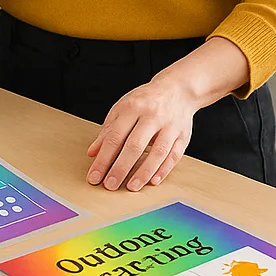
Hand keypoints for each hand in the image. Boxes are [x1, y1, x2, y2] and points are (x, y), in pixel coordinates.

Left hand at [85, 77, 203, 191]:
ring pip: (157, 152)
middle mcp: (152, 116)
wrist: (177, 89)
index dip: (103, 158)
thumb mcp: (122, 108)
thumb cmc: (145, 101)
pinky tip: (153, 181)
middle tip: (110, 185)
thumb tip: (93, 153)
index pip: (115, 137)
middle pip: (134, 145)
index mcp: (132, 108)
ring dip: (143, 172)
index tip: (94, 176)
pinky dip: (163, 170)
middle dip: (121, 168)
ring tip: (131, 187)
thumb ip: (108, 130)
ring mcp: (170, 126)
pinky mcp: (183, 135)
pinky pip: (174, 155)